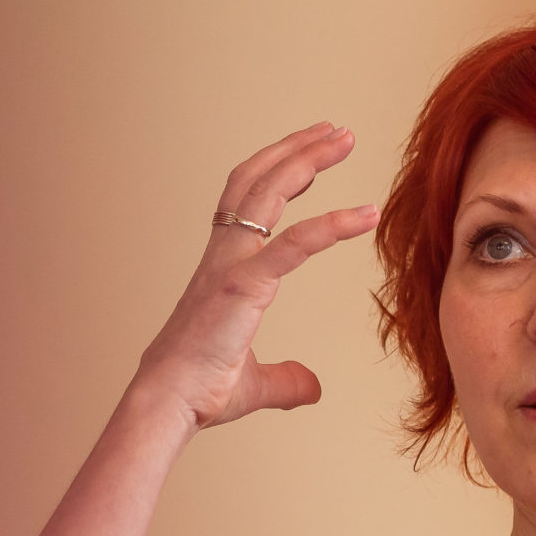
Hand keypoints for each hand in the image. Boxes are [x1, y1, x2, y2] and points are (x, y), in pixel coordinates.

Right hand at [133, 122, 381, 430]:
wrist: (169, 403)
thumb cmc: (198, 390)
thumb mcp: (255, 383)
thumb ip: (286, 380)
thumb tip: (312, 387)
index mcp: (223, 268)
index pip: (247, 201)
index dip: (278, 172)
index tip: (312, 157)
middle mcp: (223, 256)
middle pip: (257, 180)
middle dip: (297, 150)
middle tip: (337, 131)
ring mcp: (231, 266)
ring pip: (267, 193)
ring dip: (308, 160)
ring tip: (344, 138)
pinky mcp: (243, 286)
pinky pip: (292, 245)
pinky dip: (331, 225)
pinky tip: (366, 214)